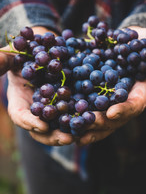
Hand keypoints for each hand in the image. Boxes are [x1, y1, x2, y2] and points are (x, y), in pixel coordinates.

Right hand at [4, 26, 73, 145]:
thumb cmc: (22, 57)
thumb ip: (1, 61)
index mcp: (19, 102)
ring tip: (81, 134)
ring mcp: (51, 110)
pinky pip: (72, 116)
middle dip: (53, 136)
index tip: (42, 126)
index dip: (30, 123)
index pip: (21, 116)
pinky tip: (90, 122)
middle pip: (41, 130)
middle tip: (67, 138)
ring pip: (58, 127)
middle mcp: (36, 111)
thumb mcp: (10, 57)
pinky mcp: (65, 105)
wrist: (41, 55)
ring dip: (69, 132)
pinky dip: (80, 120)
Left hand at [77, 27, 145, 145]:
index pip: (136, 104)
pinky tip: (62, 127)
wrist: (114, 47)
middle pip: (114, 119)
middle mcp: (122, 104)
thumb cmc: (131, 44)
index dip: (126, 109)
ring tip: (72, 134)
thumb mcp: (144, 40)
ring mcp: (106, 107)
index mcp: (138, 93)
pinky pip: (84, 117)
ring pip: (98, 123)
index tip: (112, 112)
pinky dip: (74, 123)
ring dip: (85, 129)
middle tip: (89, 123)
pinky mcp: (91, 104)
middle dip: (102, 122)